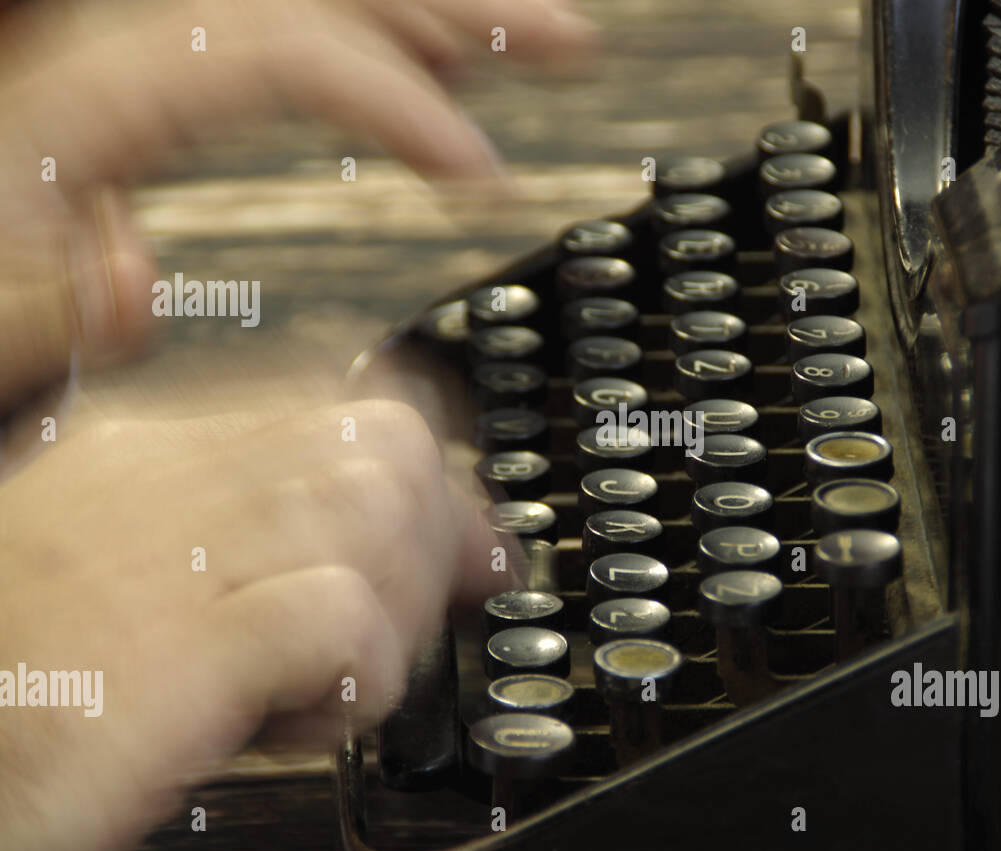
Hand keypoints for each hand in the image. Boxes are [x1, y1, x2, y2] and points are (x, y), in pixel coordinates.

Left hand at [0, 0, 597, 407]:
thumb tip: (133, 291)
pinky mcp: (189, 87)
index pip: (291, 52)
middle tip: (573, 44)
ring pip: (331, 4)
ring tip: (545, 44)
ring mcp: (175, 63)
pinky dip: (393, 48)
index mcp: (107, 90)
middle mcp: (150, 54)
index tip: (485, 177)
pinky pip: (308, 38)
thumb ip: (58, 303)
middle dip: (467, 9)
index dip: (403, 104)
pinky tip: (448, 70)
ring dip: (448, 17)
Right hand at [0, 397, 500, 850]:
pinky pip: (337, 614)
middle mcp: (161, 483)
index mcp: (147, 454)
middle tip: (399, 627)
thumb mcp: (135, 581)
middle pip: (382, 443)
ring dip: (397, 605)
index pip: (343, 403)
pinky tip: (306, 715)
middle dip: (433, 540)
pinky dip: (361, 672)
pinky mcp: (172, 651)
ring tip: (337, 675)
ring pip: (375, 507)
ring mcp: (166, 559)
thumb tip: (401, 528)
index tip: (462, 547)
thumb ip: (259, 539)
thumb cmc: (14, 681)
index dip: (431, 476)